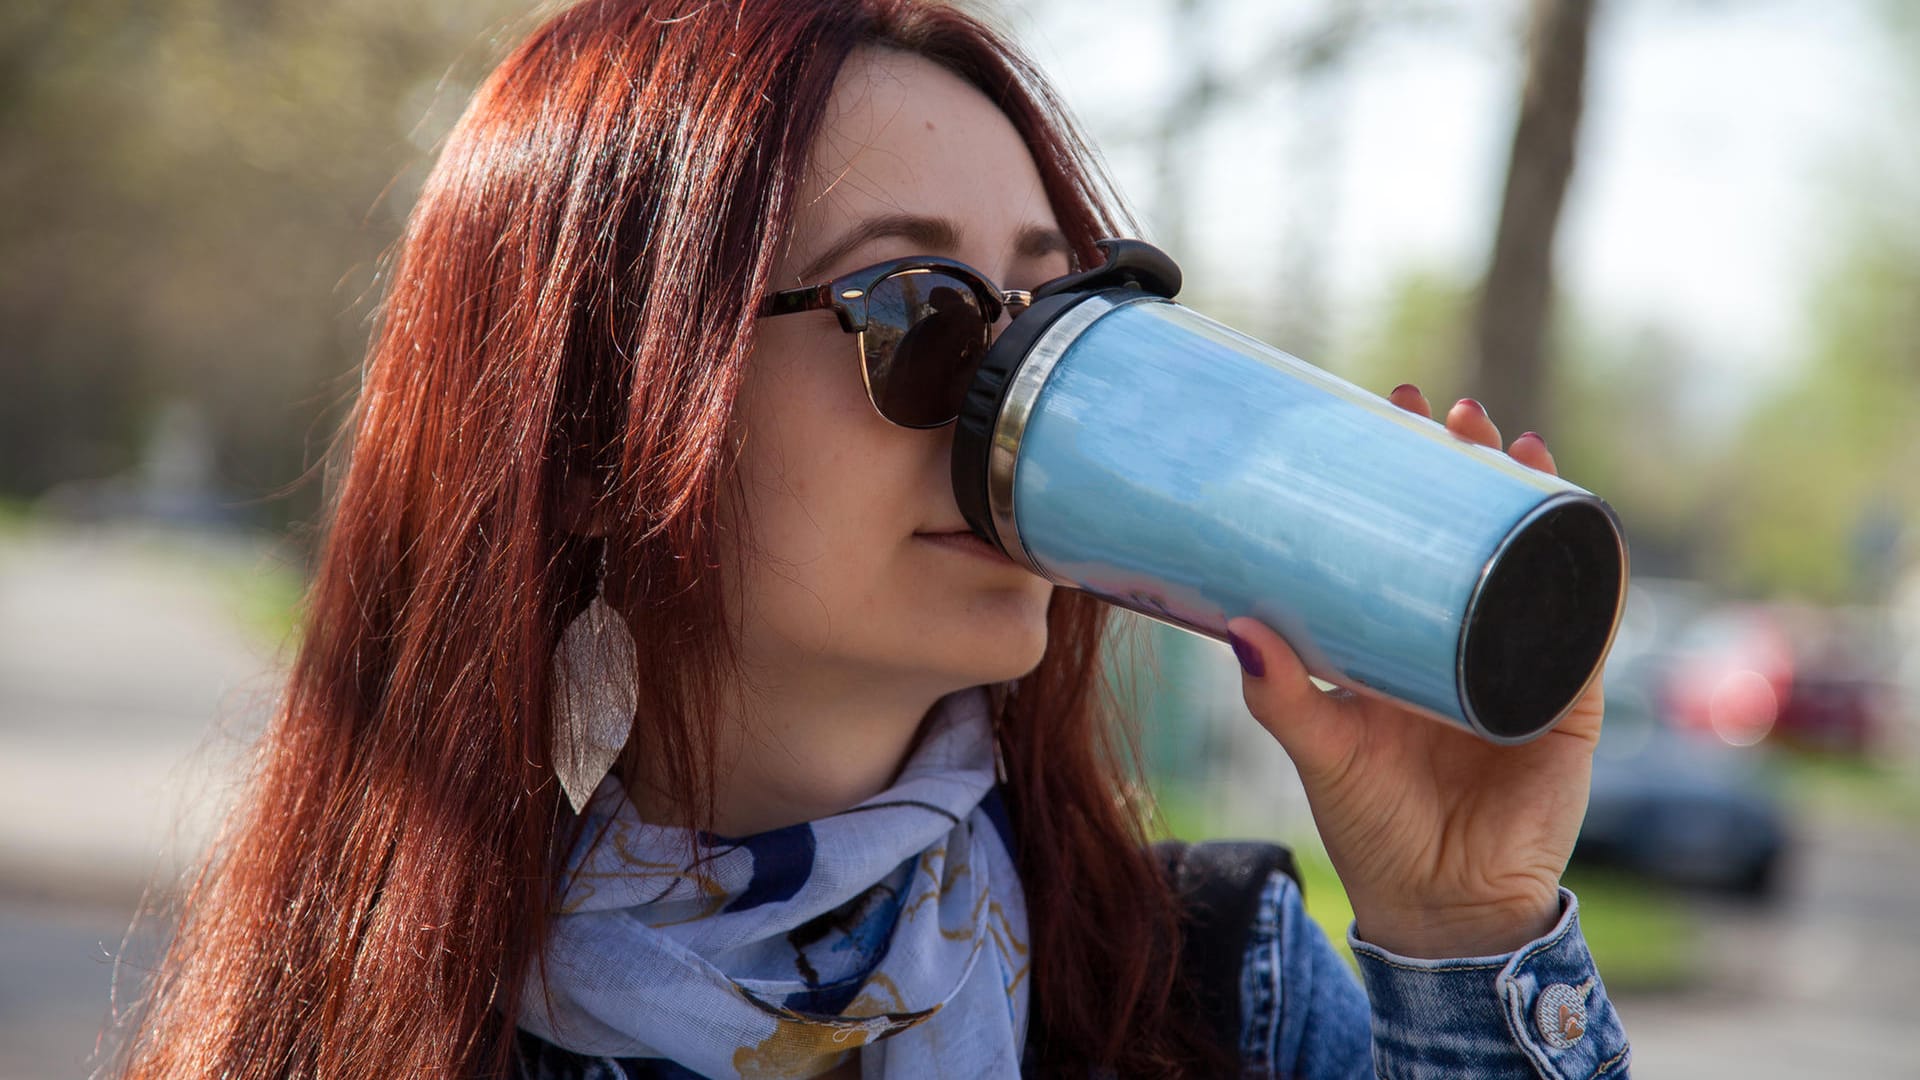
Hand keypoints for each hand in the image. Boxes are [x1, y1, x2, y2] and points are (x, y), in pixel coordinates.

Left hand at [1225, 388, 1603, 957]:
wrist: (1442, 908)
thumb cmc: (1372, 826)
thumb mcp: (1320, 747)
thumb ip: (1280, 695)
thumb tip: (1237, 626)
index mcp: (1403, 639)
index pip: (1408, 536)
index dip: (1403, 474)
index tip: (1384, 410)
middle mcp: (1464, 638)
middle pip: (1476, 531)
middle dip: (1467, 464)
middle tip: (1446, 410)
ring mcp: (1519, 662)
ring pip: (1535, 560)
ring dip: (1532, 496)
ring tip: (1512, 442)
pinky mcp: (1568, 699)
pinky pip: (1590, 623)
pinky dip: (1596, 570)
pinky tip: (1588, 519)